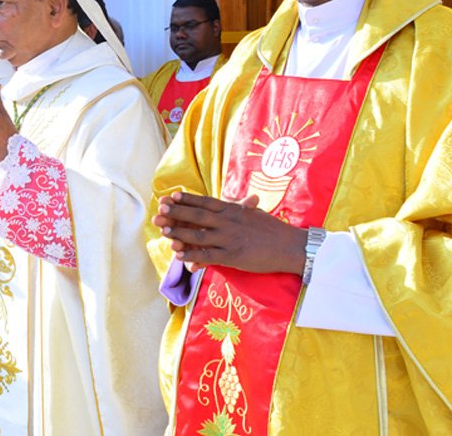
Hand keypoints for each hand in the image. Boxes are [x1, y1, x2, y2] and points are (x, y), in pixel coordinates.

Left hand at [151, 191, 305, 274]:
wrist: (291, 246)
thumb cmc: (273, 229)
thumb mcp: (254, 213)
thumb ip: (240, 206)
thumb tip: (233, 201)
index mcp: (233, 209)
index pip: (205, 202)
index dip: (187, 199)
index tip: (171, 195)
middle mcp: (228, 221)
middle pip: (197, 215)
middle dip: (177, 212)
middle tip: (160, 209)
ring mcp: (229, 239)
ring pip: (198, 235)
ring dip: (179, 233)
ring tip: (164, 231)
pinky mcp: (232, 256)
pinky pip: (208, 256)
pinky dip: (193, 256)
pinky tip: (180, 256)